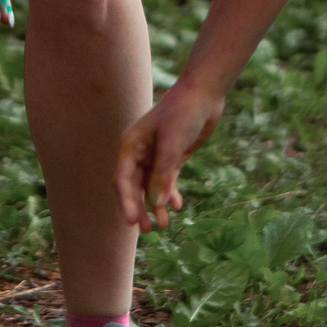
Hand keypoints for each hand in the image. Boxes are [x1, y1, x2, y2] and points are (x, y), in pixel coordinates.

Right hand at [115, 78, 224, 230]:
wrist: (204, 95)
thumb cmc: (183, 113)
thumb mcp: (172, 144)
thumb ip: (163, 174)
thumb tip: (156, 203)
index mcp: (130, 145)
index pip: (122, 180)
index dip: (126, 202)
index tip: (133, 222)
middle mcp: (139, 152)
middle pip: (134, 187)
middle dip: (140, 209)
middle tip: (148, 230)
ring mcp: (155, 156)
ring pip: (150, 187)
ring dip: (156, 205)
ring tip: (164, 225)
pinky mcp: (171, 158)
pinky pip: (166, 181)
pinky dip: (170, 194)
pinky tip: (178, 206)